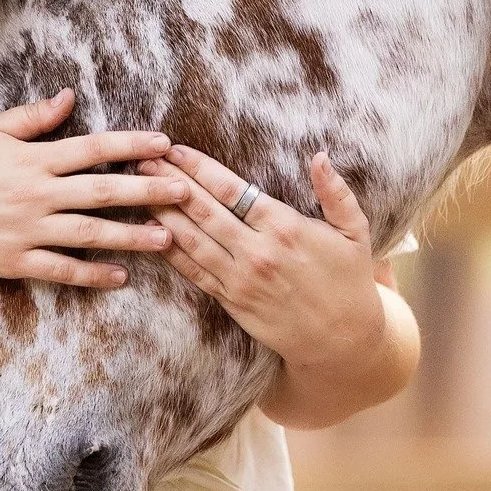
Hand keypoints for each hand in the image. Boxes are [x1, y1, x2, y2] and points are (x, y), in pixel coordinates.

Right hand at [0, 89, 187, 290]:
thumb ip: (32, 118)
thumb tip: (69, 97)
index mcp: (32, 159)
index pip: (92, 149)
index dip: (131, 146)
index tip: (165, 145)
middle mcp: (35, 194)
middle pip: (101, 192)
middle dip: (147, 192)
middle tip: (185, 193)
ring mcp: (27, 230)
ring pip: (89, 234)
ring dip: (131, 237)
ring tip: (169, 239)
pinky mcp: (16, 261)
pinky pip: (61, 270)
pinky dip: (92, 274)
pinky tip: (122, 277)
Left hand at [136, 144, 420, 427]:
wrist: (342, 341)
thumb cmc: (349, 280)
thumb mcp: (355, 233)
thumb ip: (336, 193)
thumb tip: (320, 155)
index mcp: (285, 228)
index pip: (233, 190)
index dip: (200, 168)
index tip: (176, 149)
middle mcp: (258, 252)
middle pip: (204, 210)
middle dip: (170, 183)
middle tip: (141, 161)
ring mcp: (241, 279)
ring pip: (191, 240)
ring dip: (162, 213)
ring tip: (136, 190)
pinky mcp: (231, 301)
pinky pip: (194, 272)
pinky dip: (170, 252)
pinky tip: (149, 233)